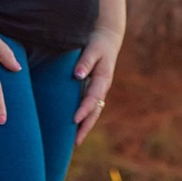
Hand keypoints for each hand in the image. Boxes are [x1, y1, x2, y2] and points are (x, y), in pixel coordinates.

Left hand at [74, 24, 120, 145]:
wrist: (107, 38)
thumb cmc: (98, 43)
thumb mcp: (93, 48)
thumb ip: (86, 61)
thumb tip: (78, 75)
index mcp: (103, 78)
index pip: (94, 97)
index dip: (85, 109)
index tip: (74, 119)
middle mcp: (102, 88)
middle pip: (95, 111)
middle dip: (86, 126)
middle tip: (76, 142)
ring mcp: (98, 90)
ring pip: (94, 112)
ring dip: (85, 126)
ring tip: (75, 142)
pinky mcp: (93, 90)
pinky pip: (90, 108)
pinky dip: (84, 118)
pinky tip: (75, 128)